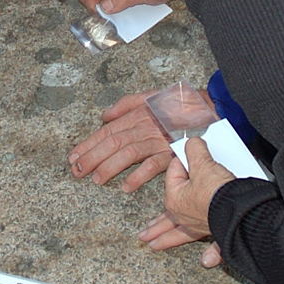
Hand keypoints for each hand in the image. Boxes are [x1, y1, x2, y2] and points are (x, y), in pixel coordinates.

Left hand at [70, 89, 199, 191]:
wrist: (210, 107)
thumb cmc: (181, 103)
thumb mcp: (152, 96)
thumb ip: (127, 104)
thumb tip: (104, 116)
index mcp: (137, 114)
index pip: (107, 131)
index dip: (88, 144)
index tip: (73, 157)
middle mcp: (144, 126)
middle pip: (113, 142)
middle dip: (92, 157)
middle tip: (77, 171)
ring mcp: (158, 139)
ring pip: (128, 153)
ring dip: (110, 167)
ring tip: (96, 179)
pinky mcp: (173, 151)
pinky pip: (154, 165)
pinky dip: (139, 176)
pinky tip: (126, 187)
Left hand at [136, 136, 230, 266]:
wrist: (240, 207)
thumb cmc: (217, 189)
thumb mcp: (203, 162)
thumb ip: (194, 150)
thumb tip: (192, 143)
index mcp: (174, 198)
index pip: (175, 173)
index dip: (185, 162)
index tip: (195, 156)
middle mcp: (183, 215)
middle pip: (166, 218)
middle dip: (155, 226)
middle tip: (143, 235)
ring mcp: (199, 225)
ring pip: (180, 233)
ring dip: (168, 239)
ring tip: (155, 245)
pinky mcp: (217, 230)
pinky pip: (214, 245)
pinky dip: (212, 253)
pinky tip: (207, 261)